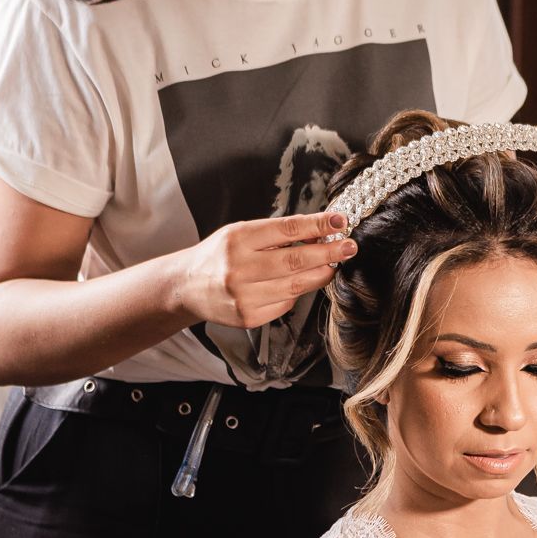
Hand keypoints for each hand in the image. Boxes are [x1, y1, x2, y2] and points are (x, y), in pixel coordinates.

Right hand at [173, 209, 356, 329]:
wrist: (187, 287)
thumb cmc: (219, 255)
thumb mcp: (240, 233)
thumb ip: (276, 234)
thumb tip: (320, 232)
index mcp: (237, 239)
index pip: (287, 229)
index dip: (317, 225)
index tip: (339, 220)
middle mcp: (239, 267)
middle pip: (295, 260)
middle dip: (328, 253)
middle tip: (349, 246)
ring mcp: (243, 295)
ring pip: (295, 285)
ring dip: (321, 274)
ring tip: (334, 264)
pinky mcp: (248, 317)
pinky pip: (285, 304)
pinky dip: (296, 293)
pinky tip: (298, 283)